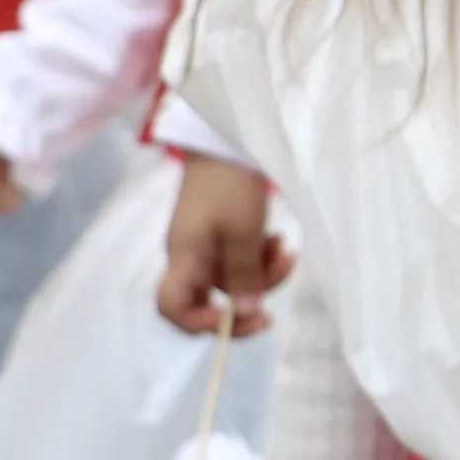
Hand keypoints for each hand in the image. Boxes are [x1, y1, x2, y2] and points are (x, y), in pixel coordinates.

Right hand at [157, 152, 292, 334]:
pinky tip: (278, 241)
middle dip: (248, 298)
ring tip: (286, 251)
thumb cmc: (230, 181)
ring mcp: (204, 245)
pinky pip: (239, 259)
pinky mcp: (220, 233)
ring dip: (262, 273)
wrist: (227, 136)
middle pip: (211, 299)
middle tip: (278, 287)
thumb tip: (246, 312)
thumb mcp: (243, 230)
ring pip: (232, 280)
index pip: (173, 308)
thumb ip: (244, 275)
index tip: (235, 316)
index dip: (200, 322)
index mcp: (184, 258)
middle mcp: (189, 257)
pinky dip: (260, 256)